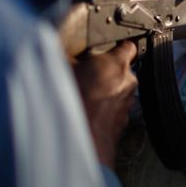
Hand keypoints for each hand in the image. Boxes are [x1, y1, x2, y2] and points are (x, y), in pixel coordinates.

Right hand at [71, 42, 137, 165]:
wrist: (79, 140)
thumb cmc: (73, 101)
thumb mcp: (62, 67)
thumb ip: (67, 55)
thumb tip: (57, 47)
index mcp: (116, 64)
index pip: (128, 47)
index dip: (118, 46)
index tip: (109, 47)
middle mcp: (128, 83)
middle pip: (121, 71)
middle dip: (106, 71)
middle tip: (86, 74)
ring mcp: (127, 104)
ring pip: (118, 92)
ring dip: (105, 92)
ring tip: (84, 96)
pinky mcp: (122, 123)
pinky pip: (114, 110)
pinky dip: (104, 110)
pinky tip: (87, 112)